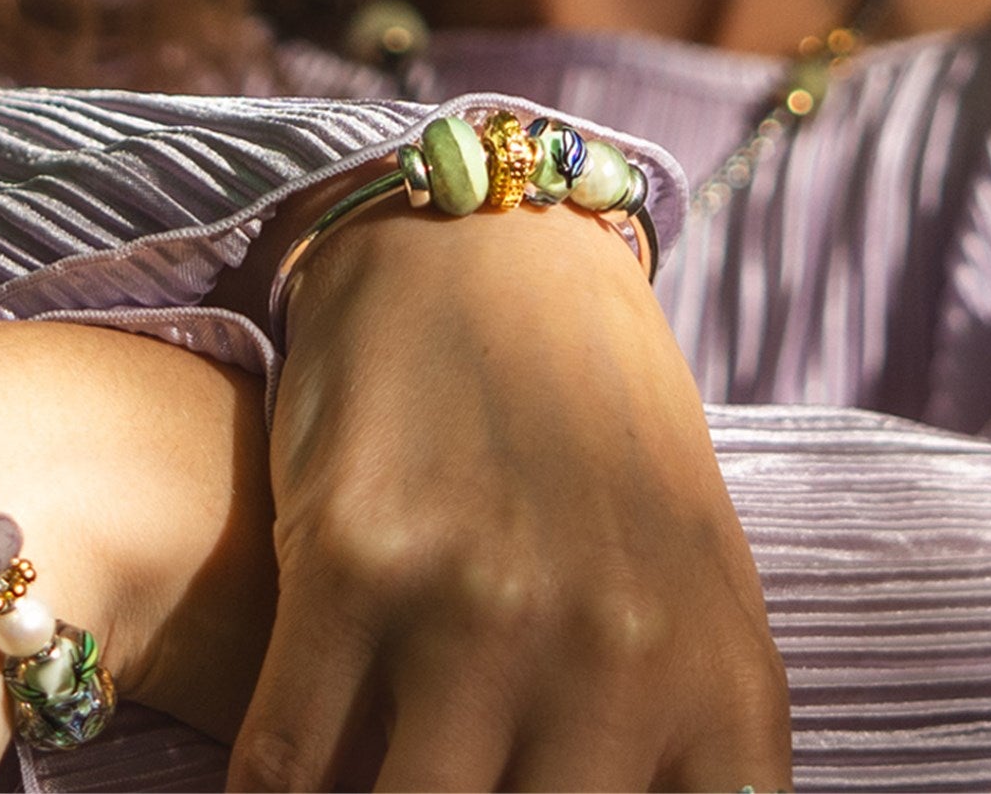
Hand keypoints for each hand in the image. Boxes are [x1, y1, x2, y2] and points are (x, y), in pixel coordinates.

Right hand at [227, 202, 791, 791]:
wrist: (491, 251)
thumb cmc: (592, 422)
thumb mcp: (689, 580)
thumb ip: (676, 740)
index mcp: (721, 683)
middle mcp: (613, 659)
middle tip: (427, 792)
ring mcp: (478, 608)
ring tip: (356, 789)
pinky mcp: (355, 560)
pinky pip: (286, 765)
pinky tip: (270, 792)